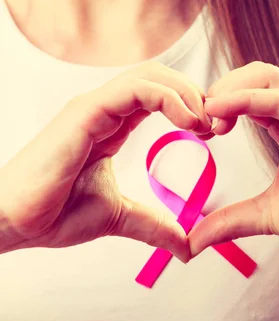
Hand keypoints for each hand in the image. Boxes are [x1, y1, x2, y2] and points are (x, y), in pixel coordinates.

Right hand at [0, 62, 211, 260]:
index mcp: (112, 124)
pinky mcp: (85, 111)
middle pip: (159, 77)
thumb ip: (153, 225)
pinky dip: (168, 97)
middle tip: (217, 124)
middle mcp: (104, 108)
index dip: (190, 106)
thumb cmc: (53, 214)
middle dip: (193, 94)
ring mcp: (94, 106)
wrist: (12, 223)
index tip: (213, 132)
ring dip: (186, 93)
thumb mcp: (118, 217)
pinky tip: (187, 122)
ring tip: (204, 124)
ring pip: (150, 75)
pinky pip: (135, 88)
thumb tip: (186, 245)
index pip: (158, 96)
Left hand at [189, 62, 278, 265]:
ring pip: (267, 77)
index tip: (199, 129)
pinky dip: (249, 99)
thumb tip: (192, 239)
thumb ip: (231, 219)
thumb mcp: (267, 214)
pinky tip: (224, 111)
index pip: (248, 92)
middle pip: (254, 75)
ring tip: (209, 113)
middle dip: (221, 88)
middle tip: (201, 118)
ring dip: (231, 89)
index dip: (219, 103)